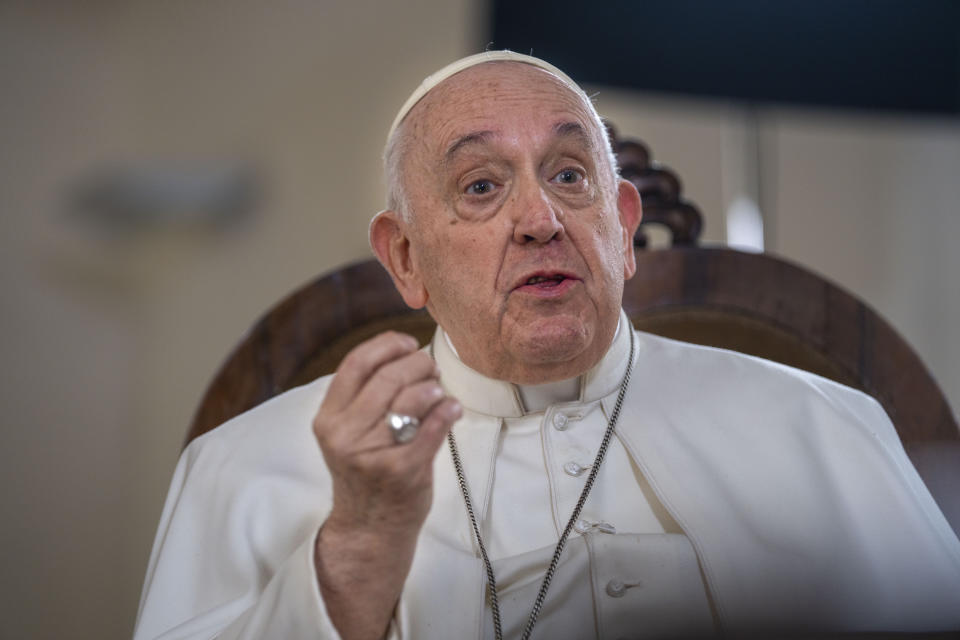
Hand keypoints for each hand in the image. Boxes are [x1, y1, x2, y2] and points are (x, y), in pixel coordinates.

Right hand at [311, 331, 461, 639]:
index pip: (356, 363)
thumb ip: (364, 396)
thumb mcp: (347, 433)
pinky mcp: (403, 470)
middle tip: (431, 369)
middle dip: (418, 364)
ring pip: (412, 397)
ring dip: (434, 387)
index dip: (387, 345)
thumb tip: (407, 352)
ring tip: (438, 393)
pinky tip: (452, 409)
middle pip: (389, 376)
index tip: (407, 343)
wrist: (369, 529)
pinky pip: (434, 426)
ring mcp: (374, 453)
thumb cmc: (365, 472)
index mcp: (328, 419)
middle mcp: (345, 434)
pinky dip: (448, 411)